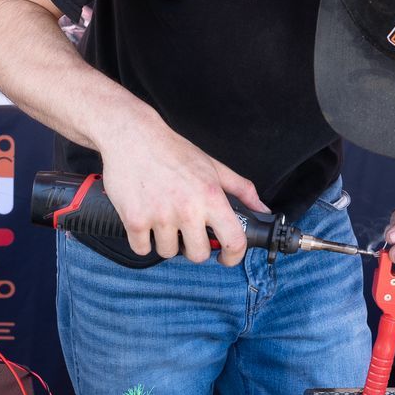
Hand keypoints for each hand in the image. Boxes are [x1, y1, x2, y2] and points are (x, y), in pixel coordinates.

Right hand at [97, 115, 267, 264]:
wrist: (132, 136)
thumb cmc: (172, 150)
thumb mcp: (212, 165)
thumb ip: (241, 189)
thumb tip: (262, 208)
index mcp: (211, 196)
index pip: (234, 241)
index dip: (233, 257)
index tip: (226, 258)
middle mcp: (188, 209)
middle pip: (198, 255)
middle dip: (194, 247)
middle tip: (187, 232)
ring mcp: (160, 217)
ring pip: (168, 252)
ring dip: (166, 242)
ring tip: (163, 220)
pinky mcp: (134, 220)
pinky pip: (142, 248)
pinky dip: (143, 240)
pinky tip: (144, 221)